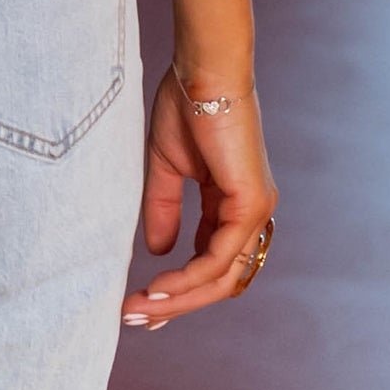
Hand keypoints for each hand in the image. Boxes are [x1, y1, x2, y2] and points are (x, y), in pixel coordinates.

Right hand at [121, 64, 275, 331]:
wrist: (203, 70)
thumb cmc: (185, 106)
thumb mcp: (165, 168)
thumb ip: (163, 210)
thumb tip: (159, 253)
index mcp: (231, 202)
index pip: (210, 261)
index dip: (177, 288)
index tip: (139, 304)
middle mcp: (250, 213)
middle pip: (219, 280)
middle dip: (176, 305)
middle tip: (135, 318)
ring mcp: (254, 211)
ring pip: (220, 278)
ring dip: (178, 300)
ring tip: (138, 309)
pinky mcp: (250, 204)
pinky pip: (218, 258)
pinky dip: (187, 278)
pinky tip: (157, 286)